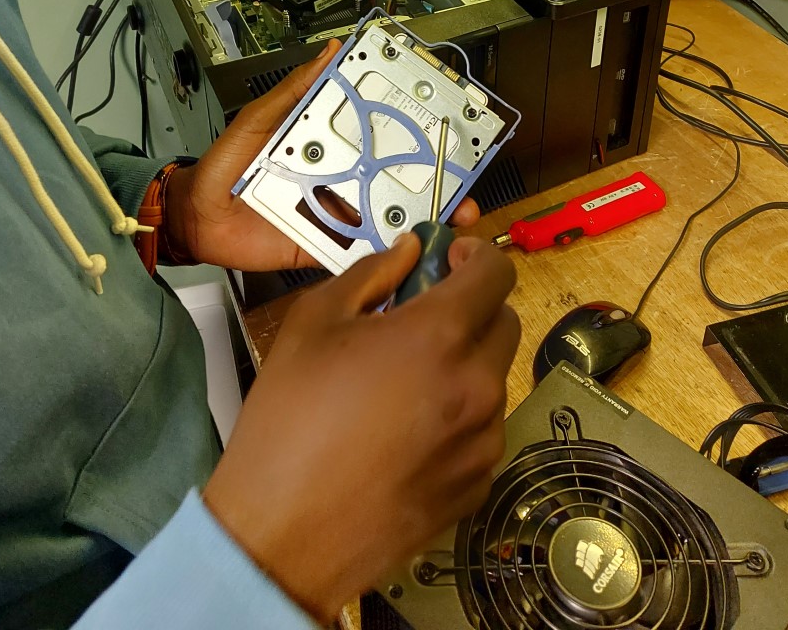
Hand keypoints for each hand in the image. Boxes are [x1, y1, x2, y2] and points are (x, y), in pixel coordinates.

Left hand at [165, 39, 479, 269]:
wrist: (196, 219)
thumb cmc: (225, 164)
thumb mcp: (260, 118)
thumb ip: (296, 90)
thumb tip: (331, 50)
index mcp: (331, 147)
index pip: (380, 140)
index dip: (415, 139)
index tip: (449, 137)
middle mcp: (340, 181)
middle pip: (395, 185)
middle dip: (434, 190)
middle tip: (463, 193)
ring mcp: (333, 217)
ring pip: (386, 222)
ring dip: (418, 225)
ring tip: (449, 227)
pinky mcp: (321, 249)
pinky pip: (356, 253)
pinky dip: (382, 256)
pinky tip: (409, 255)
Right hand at [202, 235, 519, 622]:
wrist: (283, 534)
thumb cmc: (290, 421)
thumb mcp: (314, 321)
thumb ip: (371, 274)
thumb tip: (408, 254)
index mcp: (439, 336)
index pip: (496, 273)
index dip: (477, 255)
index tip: (451, 258)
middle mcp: (476, 386)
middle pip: (504, 322)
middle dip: (471, 308)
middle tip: (423, 316)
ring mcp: (482, 441)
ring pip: (494, 378)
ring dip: (464, 363)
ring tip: (406, 381)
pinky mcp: (478, 484)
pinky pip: (482, 430)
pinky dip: (458, 416)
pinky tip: (408, 429)